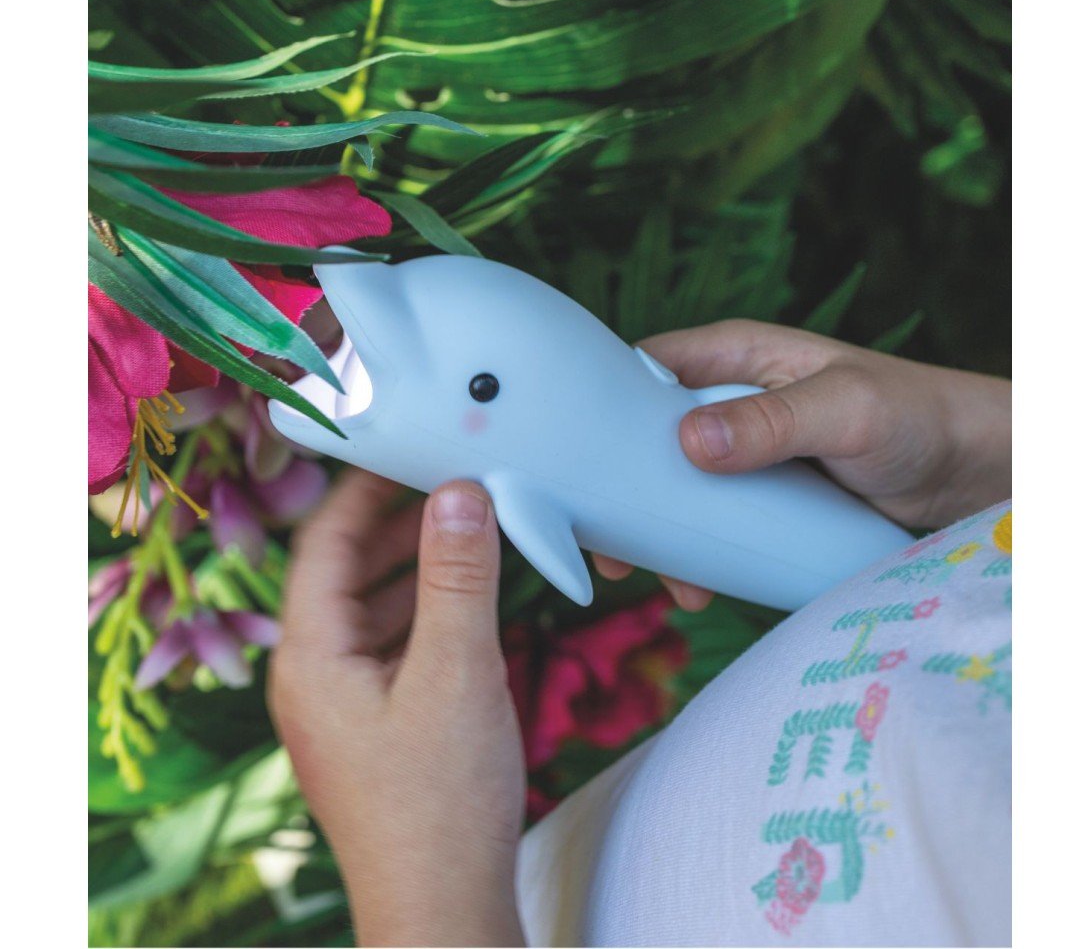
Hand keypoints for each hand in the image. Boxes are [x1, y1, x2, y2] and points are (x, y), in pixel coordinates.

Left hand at [269, 470, 525, 947]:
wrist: (444, 910)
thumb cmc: (442, 803)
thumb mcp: (457, 673)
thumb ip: (458, 577)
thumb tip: (461, 490)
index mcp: (309, 655)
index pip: (322, 539)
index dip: (365, 487)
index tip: (413, 445)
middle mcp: (313, 672)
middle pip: (346, 568)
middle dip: (399, 522)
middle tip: (455, 479)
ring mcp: (343, 700)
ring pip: (373, 604)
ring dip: (418, 564)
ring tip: (472, 526)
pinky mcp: (375, 721)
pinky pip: (394, 640)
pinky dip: (428, 607)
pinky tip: (471, 593)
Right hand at [596, 320, 1009, 595]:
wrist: (972, 474)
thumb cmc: (917, 418)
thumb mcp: (846, 411)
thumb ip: (772, 421)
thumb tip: (688, 443)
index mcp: (735, 356)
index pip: (644, 371)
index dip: (602, 413)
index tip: (580, 469)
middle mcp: (729, 400)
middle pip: (646, 440)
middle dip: (624, 492)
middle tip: (613, 547)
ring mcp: (743, 453)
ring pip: (673, 489)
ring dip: (660, 534)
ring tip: (661, 580)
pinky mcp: (761, 498)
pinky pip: (709, 522)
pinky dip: (696, 555)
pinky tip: (699, 588)